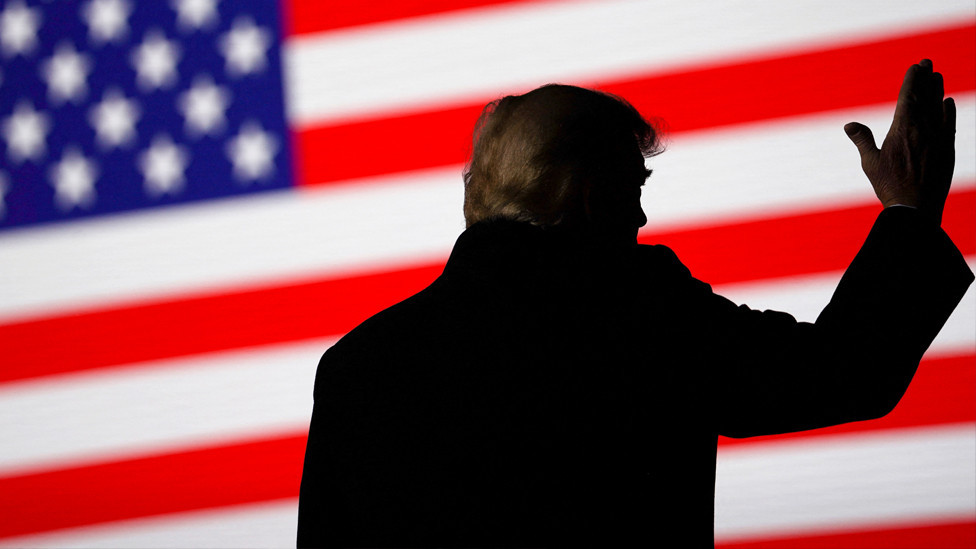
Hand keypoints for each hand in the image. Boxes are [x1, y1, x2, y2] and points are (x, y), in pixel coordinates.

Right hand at [844, 59, 955, 224]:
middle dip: (925, 78)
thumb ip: (862, 140)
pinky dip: (948, 111)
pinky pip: (948, 124)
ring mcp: (937, 138)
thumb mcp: (870, 163)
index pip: (909, 96)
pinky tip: (947, 103)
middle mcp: (923, 129)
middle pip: (925, 96)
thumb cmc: (889, 186)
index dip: (912, 80)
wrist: (916, 207)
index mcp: (902, 129)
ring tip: (937, 76)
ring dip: (937, 90)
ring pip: (938, 107)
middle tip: (927, 62)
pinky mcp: (947, 149)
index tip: (915, 66)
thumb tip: (849, 124)